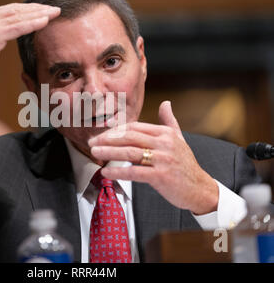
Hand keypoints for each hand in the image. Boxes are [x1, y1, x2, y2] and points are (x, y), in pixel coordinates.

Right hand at [0, 3, 60, 107]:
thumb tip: (16, 29)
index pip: (12, 8)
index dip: (31, 8)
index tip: (46, 9)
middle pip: (17, 9)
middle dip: (38, 8)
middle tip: (55, 9)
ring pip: (19, 17)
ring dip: (39, 14)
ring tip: (54, 13)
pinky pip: (17, 28)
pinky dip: (32, 24)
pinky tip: (44, 22)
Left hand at [88, 101, 218, 214]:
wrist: (200, 188)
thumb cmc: (185, 164)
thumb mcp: (179, 139)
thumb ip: (169, 121)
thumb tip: (166, 103)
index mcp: (165, 133)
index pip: (134, 127)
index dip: (115, 130)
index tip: (102, 135)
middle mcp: (164, 143)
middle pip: (129, 137)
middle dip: (108, 139)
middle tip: (92, 142)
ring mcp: (163, 159)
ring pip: (130, 152)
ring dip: (109, 152)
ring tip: (94, 152)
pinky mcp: (161, 176)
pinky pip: (134, 172)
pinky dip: (118, 171)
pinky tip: (106, 171)